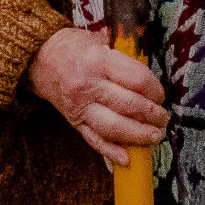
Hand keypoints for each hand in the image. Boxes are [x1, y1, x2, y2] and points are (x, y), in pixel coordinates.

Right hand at [28, 26, 167, 168]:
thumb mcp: (102, 46)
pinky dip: (111, 152)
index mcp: (99, 62)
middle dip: (152, 115)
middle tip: (163, 118)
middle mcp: (88, 86)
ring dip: (138, 135)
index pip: (137, 81)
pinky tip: (127, 159)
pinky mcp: (75, 123)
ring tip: (154, 136)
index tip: (160, 95)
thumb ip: (126, 65)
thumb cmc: (77, 50)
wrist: (41, 59)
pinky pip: (95, 141)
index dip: (155, 90)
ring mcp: (80, 107)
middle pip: (129, 105)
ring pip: (114, 127)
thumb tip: (152, 88)